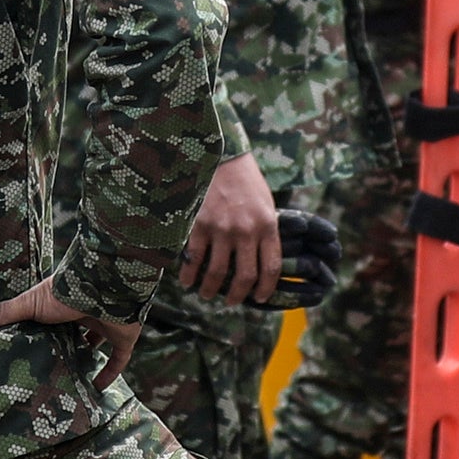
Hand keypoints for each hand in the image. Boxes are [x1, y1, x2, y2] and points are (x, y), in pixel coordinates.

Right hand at [0, 272, 141, 376]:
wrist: (107, 289)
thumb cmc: (66, 293)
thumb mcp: (29, 305)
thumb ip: (0, 314)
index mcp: (62, 303)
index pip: (49, 318)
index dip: (41, 330)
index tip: (28, 347)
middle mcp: (84, 313)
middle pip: (72, 331)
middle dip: (63, 345)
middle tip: (47, 367)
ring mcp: (105, 324)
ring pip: (95, 342)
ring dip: (86, 356)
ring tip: (70, 378)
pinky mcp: (123, 337)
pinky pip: (118, 359)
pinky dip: (110, 373)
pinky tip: (98, 389)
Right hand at [176, 154, 282, 306]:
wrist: (222, 157)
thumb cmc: (246, 182)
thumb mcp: (266, 205)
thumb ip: (266, 232)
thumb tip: (262, 261)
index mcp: (268, 226)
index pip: (271, 268)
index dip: (266, 289)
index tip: (260, 298)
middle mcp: (247, 231)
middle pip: (245, 277)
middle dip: (238, 295)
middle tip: (231, 302)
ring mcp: (222, 229)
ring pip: (217, 273)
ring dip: (211, 289)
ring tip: (206, 294)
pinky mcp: (200, 225)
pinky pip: (195, 258)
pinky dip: (190, 274)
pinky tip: (187, 281)